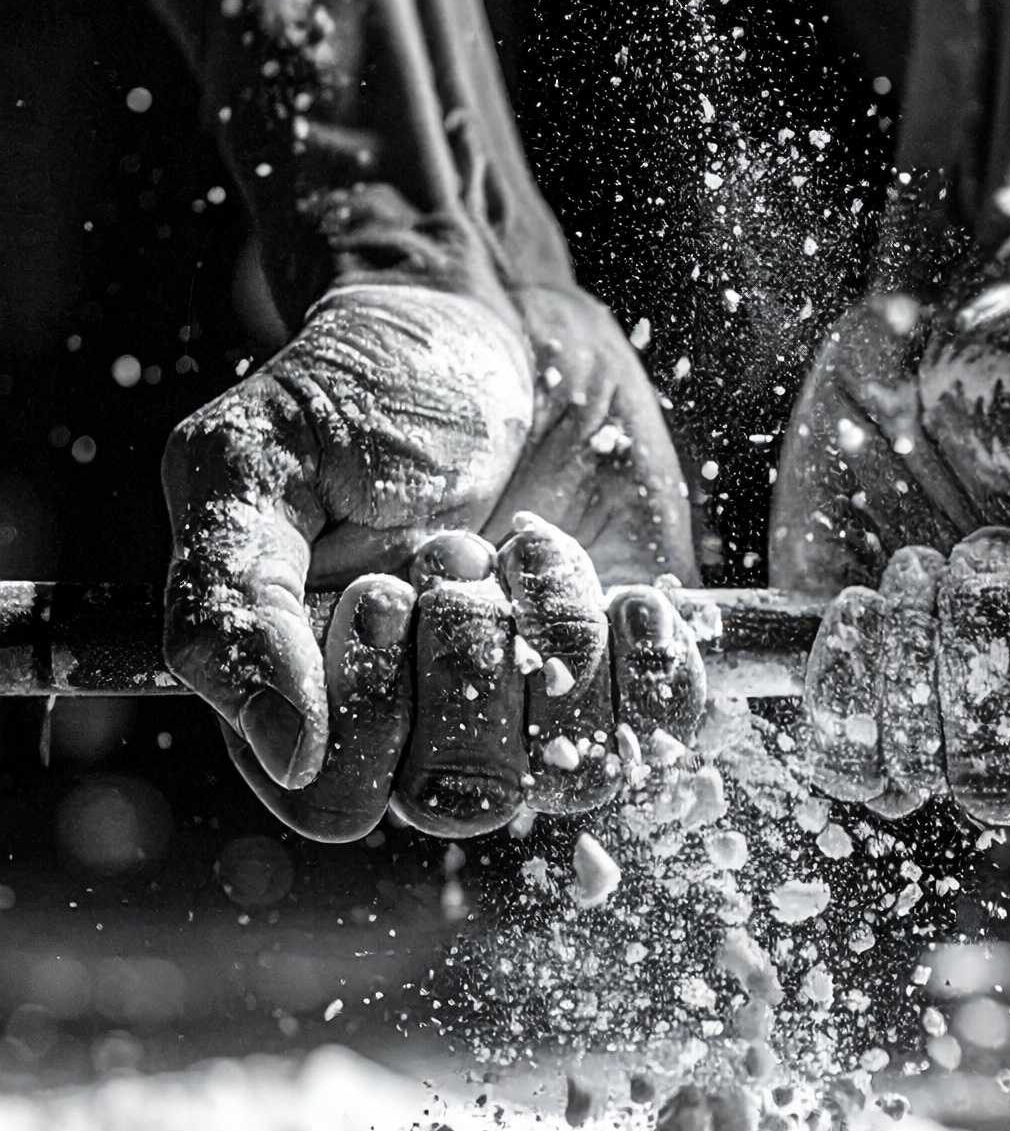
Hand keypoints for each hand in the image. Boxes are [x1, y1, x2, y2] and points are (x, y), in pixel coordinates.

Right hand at [162, 280, 703, 839]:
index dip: (371, 705)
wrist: (490, 329)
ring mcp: (531, 718)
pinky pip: (662, 737)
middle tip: (454, 545)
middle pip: (461, 794)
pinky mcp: (626, 683)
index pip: (336, 801)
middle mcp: (420, 733)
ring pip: (570, 768)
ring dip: (554, 628)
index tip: (383, 587)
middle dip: (469, 649)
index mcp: (306, 704)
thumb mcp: (248, 465)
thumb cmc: (356, 394)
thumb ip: (227, 604)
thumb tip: (285, 751)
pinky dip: (649, 655)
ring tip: (528, 539)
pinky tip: (624, 589)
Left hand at [771, 275, 1009, 827]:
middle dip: (999, 658)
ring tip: (929, 555)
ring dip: (923, 657)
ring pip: (929, 776)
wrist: (950, 323)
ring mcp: (949, 707)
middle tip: (999, 544)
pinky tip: (861, 597)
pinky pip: (845, 759)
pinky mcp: (857, 685)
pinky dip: (846, 684)